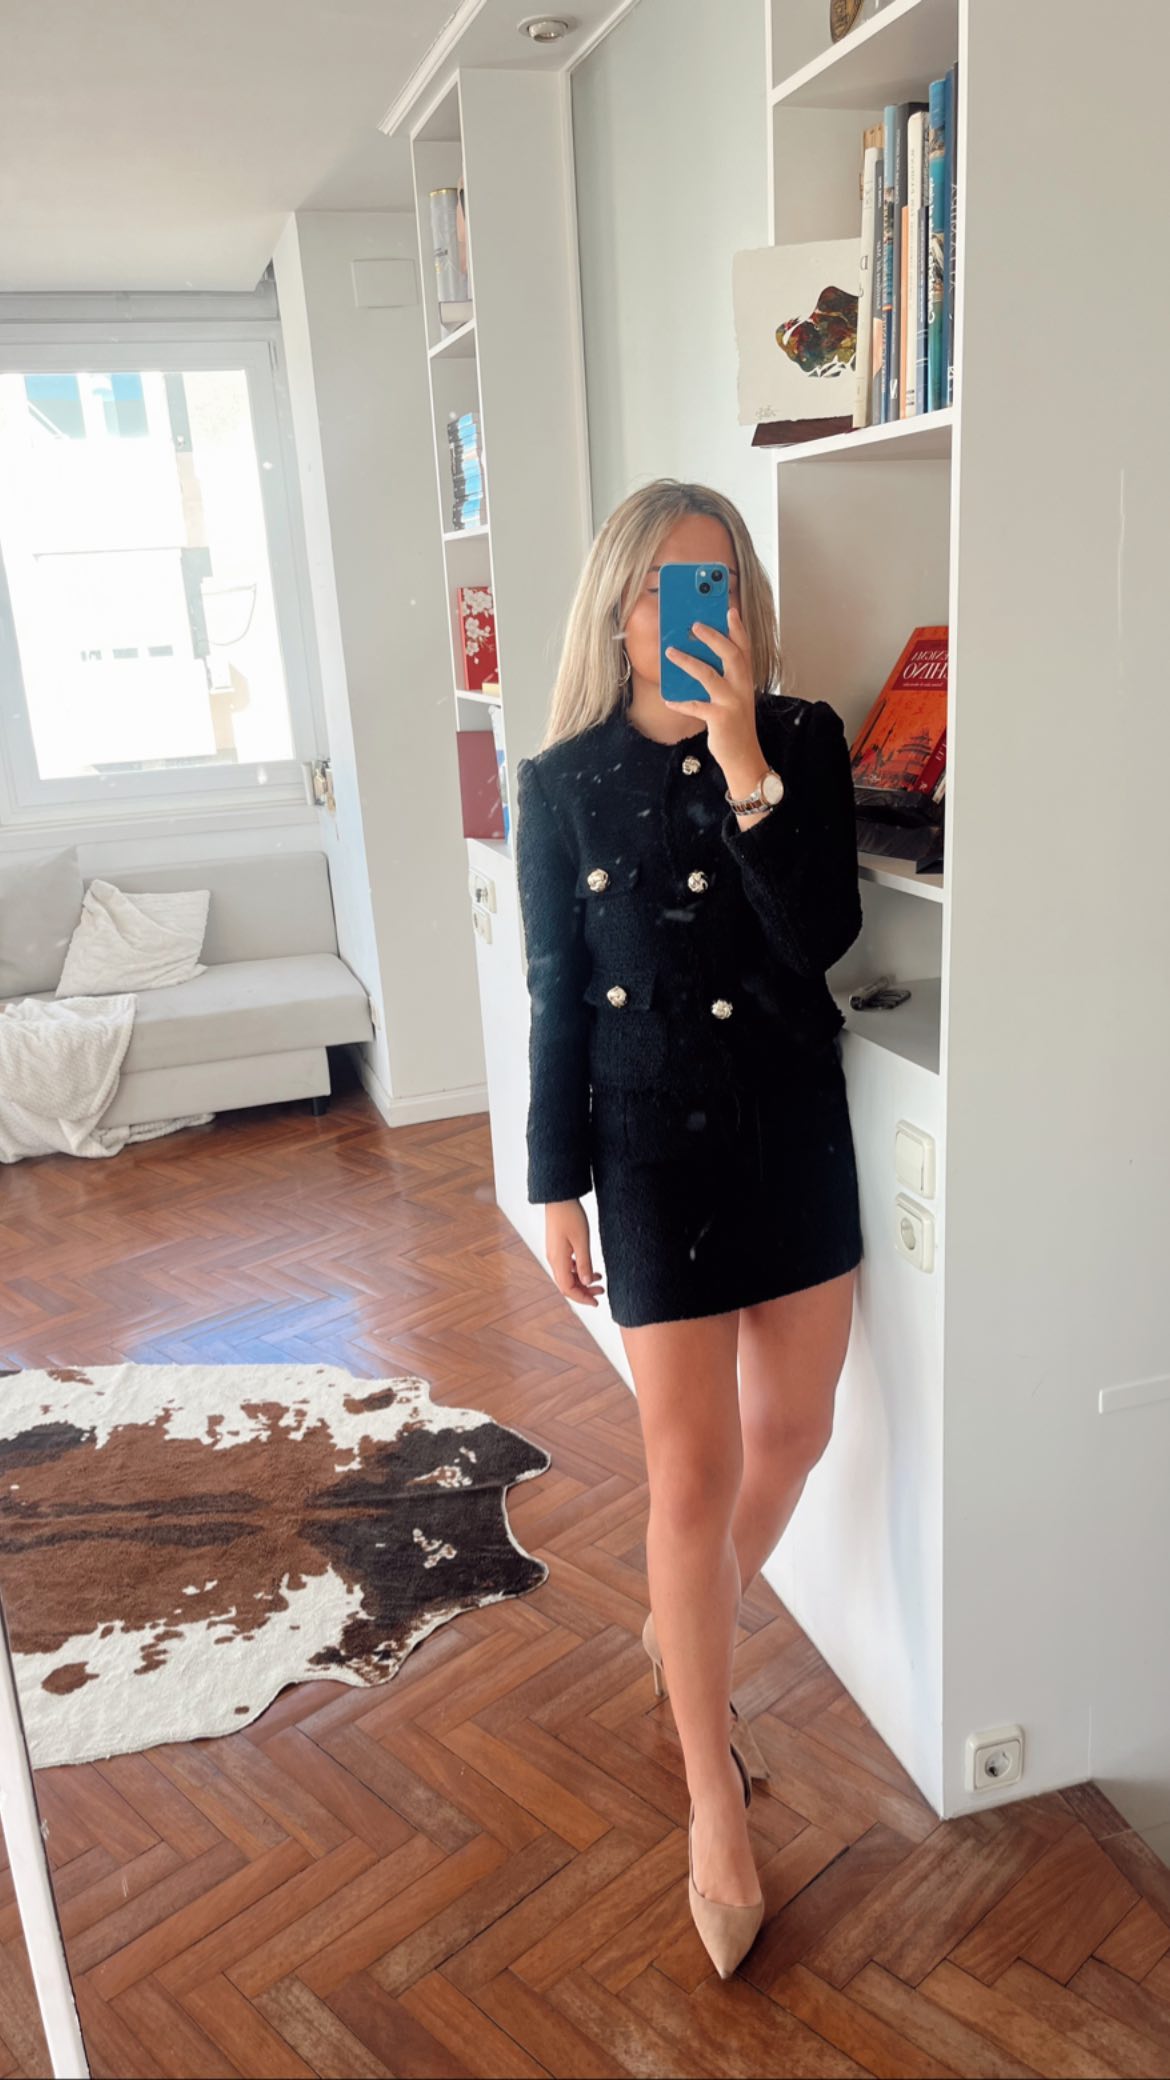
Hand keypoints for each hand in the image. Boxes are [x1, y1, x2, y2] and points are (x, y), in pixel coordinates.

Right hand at [545, 1200, 604, 1307]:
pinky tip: (589, 1268)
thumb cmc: (570, 1215)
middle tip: (600, 1292)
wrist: (560, 1198)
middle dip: (584, 1291)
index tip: (596, 1302)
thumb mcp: (582, 1241)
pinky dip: (578, 1271)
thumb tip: (586, 1282)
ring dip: (582, 1281)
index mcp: (558, 1260)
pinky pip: (567, 1266)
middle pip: (567, 1285)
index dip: (582, 1298)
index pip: (568, 1289)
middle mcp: (554, 1259)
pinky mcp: (557, 1247)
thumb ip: (584, 1263)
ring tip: (599, 1279)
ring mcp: (554, 1253)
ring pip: (567, 1276)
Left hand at [664, 603, 762, 783]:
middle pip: (731, 654)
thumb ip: (721, 679)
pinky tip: (668, 699)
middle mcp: (742, 688)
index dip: (738, 628)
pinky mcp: (720, 719)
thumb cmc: (734, 726)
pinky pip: (696, 706)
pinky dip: (681, 702)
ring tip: (670, 651)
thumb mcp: (732, 699)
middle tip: (695, 624)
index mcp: (746, 680)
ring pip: (709, 675)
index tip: (729, 610)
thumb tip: (696, 659)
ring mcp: (732, 703)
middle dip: (713, 636)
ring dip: (688, 661)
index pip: (744, 648)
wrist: (744, 758)